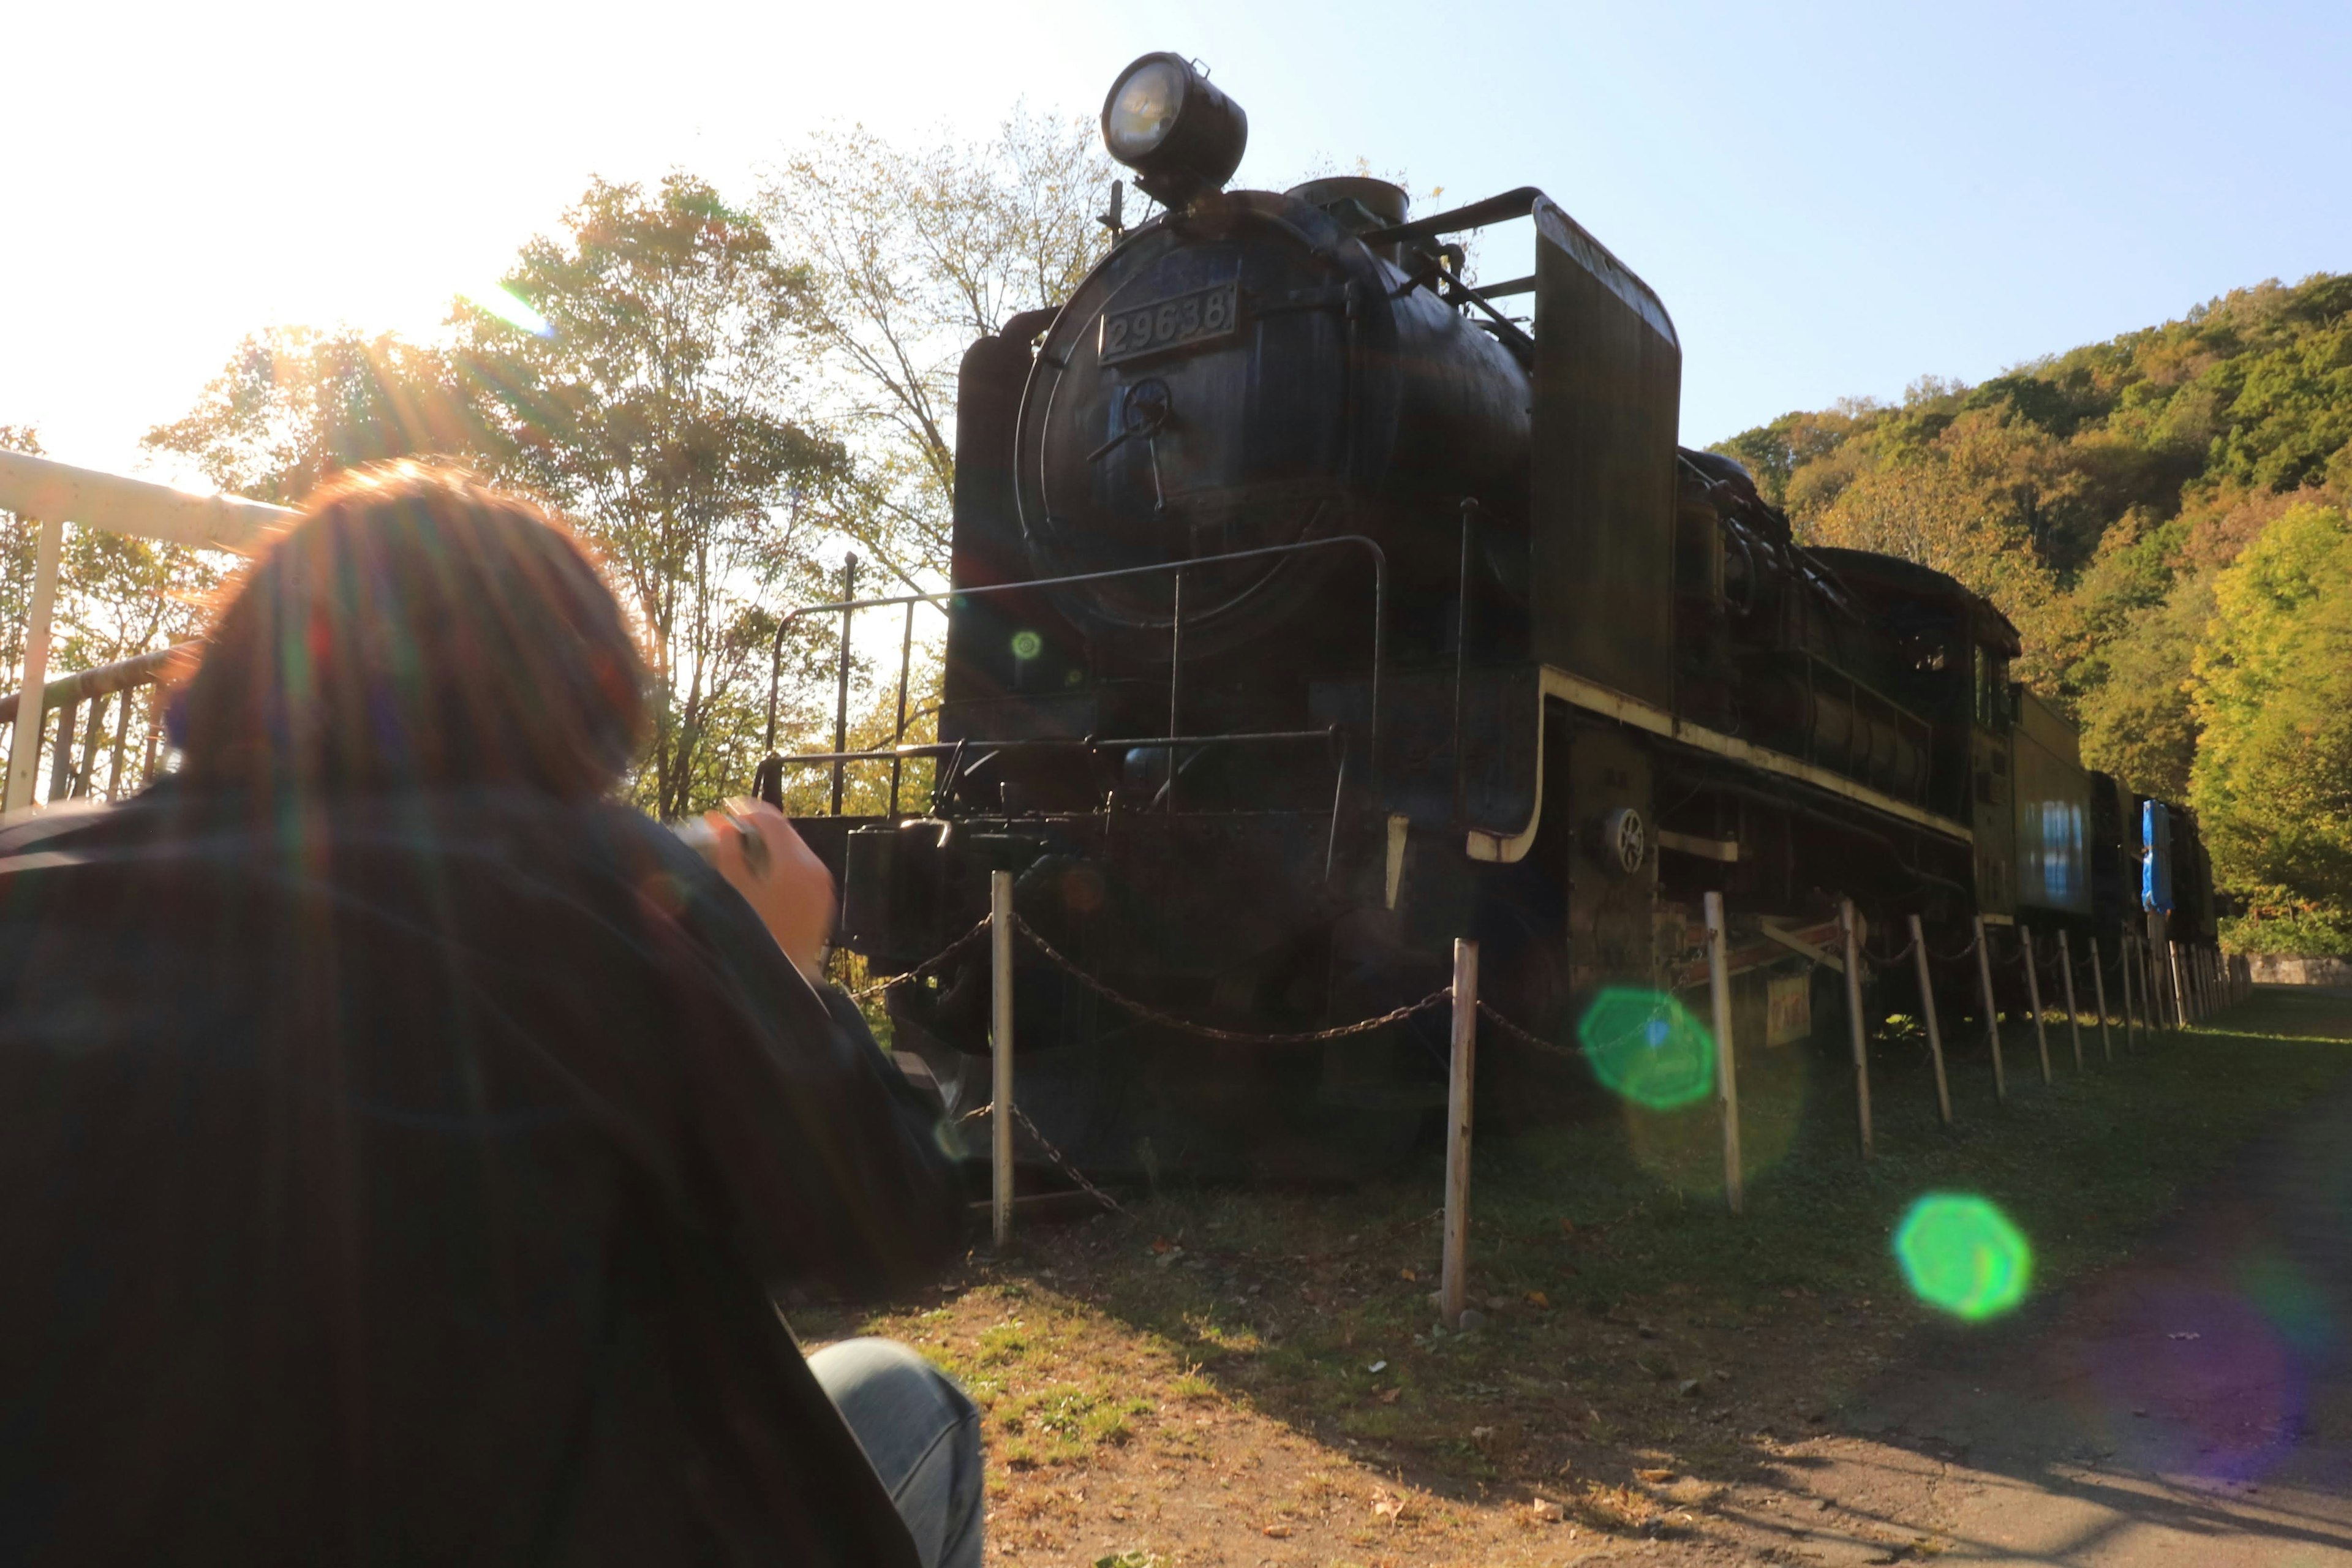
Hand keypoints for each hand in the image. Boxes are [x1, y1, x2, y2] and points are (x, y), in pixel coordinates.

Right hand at [706, 800, 835, 982]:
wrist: (783, 982)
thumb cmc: (754, 937)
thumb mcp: (733, 891)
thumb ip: (726, 852)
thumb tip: (718, 821)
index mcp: (795, 865)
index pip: (771, 820)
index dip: (746, 809)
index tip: (725, 807)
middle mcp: (815, 870)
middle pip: (786, 832)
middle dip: (757, 825)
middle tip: (730, 824)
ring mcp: (823, 884)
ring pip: (795, 849)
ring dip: (770, 842)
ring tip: (741, 845)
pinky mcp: (823, 898)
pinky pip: (802, 867)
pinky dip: (782, 860)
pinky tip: (760, 867)